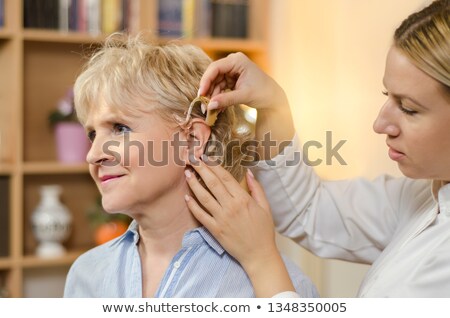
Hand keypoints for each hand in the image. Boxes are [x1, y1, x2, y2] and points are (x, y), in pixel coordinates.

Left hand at [184, 158, 294, 296]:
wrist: (259, 254)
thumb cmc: (263, 231)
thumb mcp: (265, 207)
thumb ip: (256, 188)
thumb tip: (249, 172)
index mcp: (243, 199)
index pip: (225, 177)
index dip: (214, 166)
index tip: (206, 157)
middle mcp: (230, 206)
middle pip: (212, 183)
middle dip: (201, 169)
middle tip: (191, 159)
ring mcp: (221, 218)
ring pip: (204, 197)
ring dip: (194, 184)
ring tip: (186, 174)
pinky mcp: (215, 230)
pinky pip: (201, 215)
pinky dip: (192, 206)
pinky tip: (186, 197)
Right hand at [198, 52, 289, 111]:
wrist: (272, 98)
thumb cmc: (263, 93)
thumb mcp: (244, 96)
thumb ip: (226, 99)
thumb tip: (210, 106)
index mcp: (237, 61)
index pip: (215, 68)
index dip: (206, 80)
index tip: (201, 94)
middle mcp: (233, 63)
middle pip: (213, 75)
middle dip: (208, 90)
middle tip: (203, 105)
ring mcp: (232, 71)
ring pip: (215, 83)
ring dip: (212, 96)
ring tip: (210, 110)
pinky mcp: (231, 79)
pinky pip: (220, 87)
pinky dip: (218, 97)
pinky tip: (217, 107)